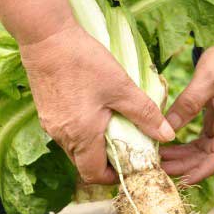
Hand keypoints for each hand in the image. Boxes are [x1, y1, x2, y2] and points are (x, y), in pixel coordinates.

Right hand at [20, 21, 175, 183]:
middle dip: (106, 162)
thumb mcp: (122, 87)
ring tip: (114, 128)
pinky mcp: (46, 112)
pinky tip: (95, 112)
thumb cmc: (84, 61)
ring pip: (75, 149)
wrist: (46, 37)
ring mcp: (50, 125)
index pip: (94, 175)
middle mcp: (62, 136)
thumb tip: (167, 136)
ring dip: (94, 146)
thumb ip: (145, 114)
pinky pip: (66, 133)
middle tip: (127, 147)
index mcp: (81, 136)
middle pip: (84, 164)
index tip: (131, 165)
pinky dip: (82, 132)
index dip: (114, 176)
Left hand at [160, 39, 213, 183]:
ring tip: (160, 161)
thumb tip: (166, 128)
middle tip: (160, 171)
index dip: (203, 170)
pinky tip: (168, 146)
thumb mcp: (205, 79)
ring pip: (203, 148)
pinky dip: (185, 144)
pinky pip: (200, 137)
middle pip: (210, 156)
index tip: (183, 180)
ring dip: (184, 157)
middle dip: (187, 166)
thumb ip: (188, 104)